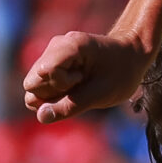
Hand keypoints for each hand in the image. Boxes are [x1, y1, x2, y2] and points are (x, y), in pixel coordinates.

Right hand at [23, 29, 149, 122]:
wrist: (130, 55)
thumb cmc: (121, 73)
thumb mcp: (101, 94)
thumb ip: (70, 106)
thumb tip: (41, 116)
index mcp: (70, 46)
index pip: (43, 73)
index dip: (60, 85)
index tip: (82, 80)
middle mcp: (55, 46)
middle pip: (32, 83)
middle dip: (54, 93)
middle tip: (82, 84)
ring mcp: (51, 53)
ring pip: (33, 86)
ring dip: (55, 93)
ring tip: (80, 84)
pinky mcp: (51, 63)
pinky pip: (40, 86)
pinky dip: (56, 91)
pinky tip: (76, 84)